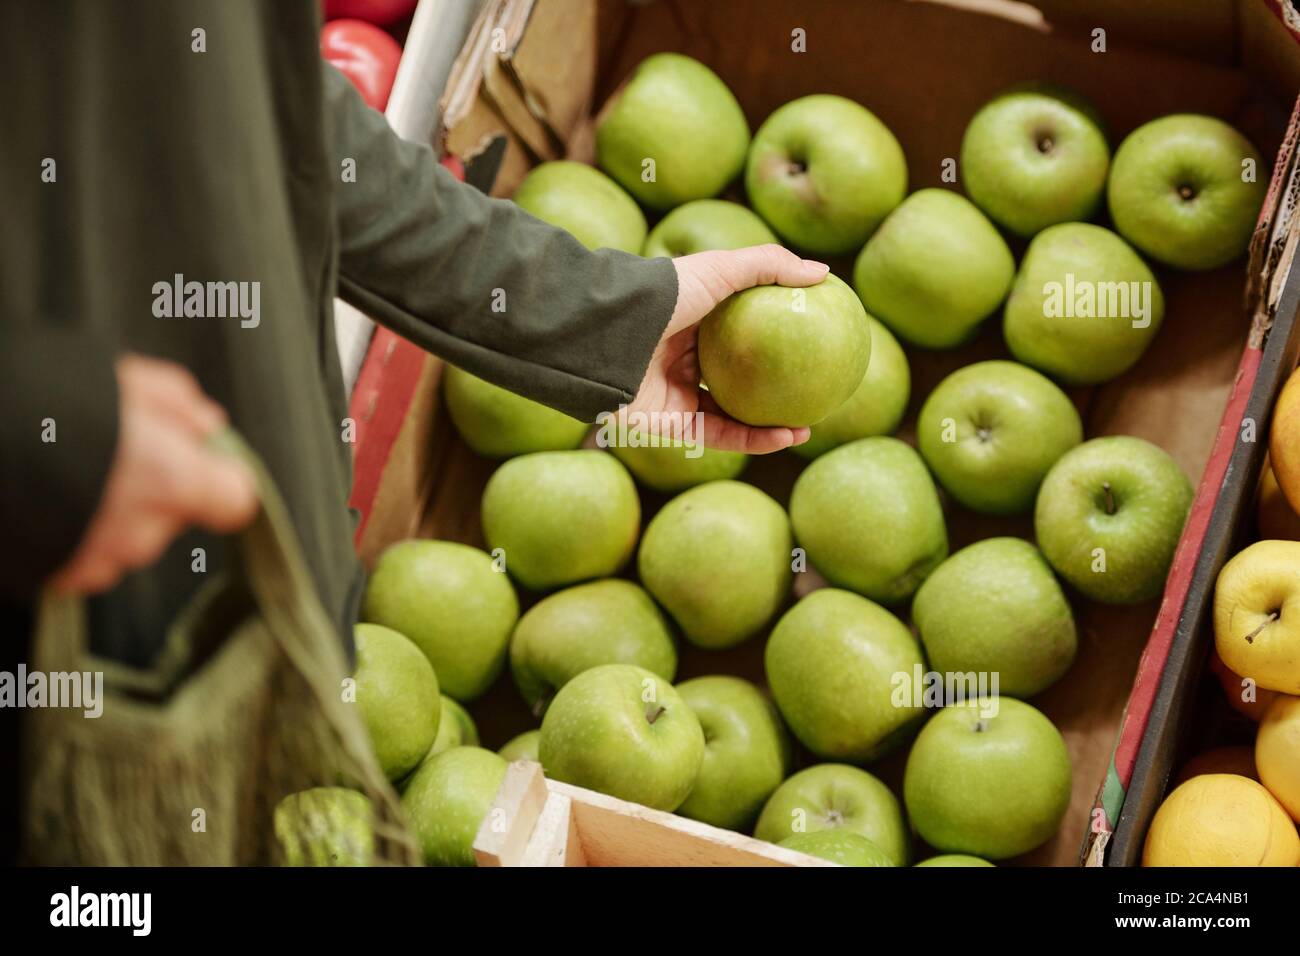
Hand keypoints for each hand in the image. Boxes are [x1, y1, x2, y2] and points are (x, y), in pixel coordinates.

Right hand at [48, 355, 258, 594]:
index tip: (194, 457)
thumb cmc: (38, 400)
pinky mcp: (53, 578)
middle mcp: (139, 532)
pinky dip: (69, 532)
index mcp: (170, 480)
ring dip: (106, 512)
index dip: (217, 477)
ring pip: (124, 539)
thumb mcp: (117, 380)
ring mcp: (93, 563)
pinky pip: (81, 557)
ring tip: (62, 469)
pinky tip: (41, 498)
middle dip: (152, 487)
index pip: (234, 500)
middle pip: (173, 515)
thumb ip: (176, 404)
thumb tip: (210, 425)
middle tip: (107, 449)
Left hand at [627, 244, 829, 453]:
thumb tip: (824, 272)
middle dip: (770, 388)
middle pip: (732, 376)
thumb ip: (769, 267)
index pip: (736, 331)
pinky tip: (787, 436)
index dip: (771, 338)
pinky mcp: (669, 424)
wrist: (613, 335)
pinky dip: (753, 440)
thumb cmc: (664, 294)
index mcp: (690, 320)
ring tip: (807, 426)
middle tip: (809, 391)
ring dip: (768, 425)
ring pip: (729, 414)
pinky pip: (718, 435)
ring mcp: (673, 393)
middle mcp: (680, 358)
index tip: (808, 342)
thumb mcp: (720, 269)